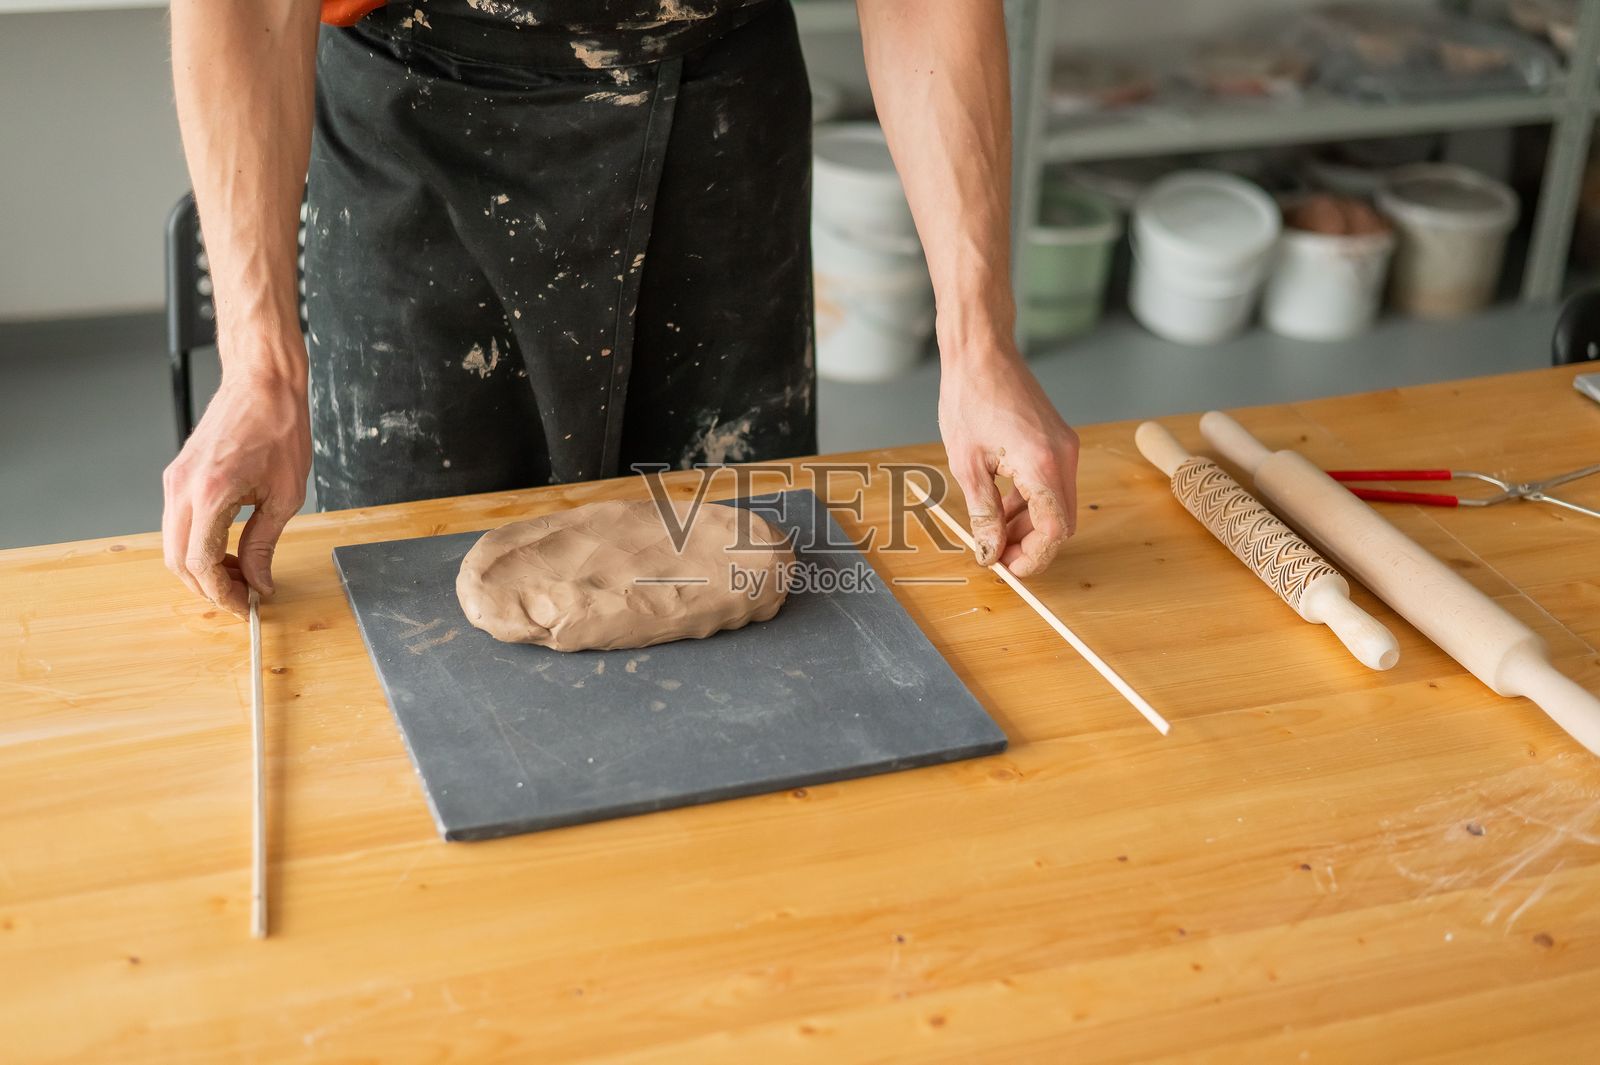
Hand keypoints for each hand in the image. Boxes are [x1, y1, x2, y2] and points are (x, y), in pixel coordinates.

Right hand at [162, 352, 310, 614]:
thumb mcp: (285, 494)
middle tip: (243, 598)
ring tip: (242, 576)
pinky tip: (229, 551)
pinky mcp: (177, 476)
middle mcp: (182, 489)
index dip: (223, 593)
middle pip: (177, 561)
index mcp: (210, 493)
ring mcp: (174, 481)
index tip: (247, 606)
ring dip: (202, 569)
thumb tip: (259, 581)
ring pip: (173, 545)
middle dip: (208, 588)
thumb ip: (265, 543)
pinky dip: (197, 546)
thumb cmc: (280, 428)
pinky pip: (178, 525)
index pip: (201, 563)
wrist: (262, 384)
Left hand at [938, 345, 1079, 577]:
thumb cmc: (969, 398)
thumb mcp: (967, 464)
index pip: (1053, 530)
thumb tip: (989, 551)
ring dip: (1028, 524)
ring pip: (1056, 505)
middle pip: (1060, 522)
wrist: (981, 351)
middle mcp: (1063, 456)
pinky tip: (1000, 506)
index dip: (1034, 557)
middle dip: (1031, 544)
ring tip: (991, 531)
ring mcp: (1064, 447)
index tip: (1008, 569)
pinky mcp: (1057, 441)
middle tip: (996, 554)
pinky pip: (1050, 485)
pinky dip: (1029, 502)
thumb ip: (983, 513)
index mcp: (1042, 464)